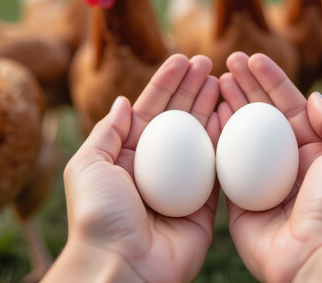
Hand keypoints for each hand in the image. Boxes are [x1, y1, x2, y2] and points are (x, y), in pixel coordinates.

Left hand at [50, 54, 219, 281]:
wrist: (122, 266)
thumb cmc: (99, 215)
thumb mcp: (87, 165)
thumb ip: (106, 131)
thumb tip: (123, 101)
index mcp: (127, 156)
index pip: (151, 110)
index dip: (166, 83)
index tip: (182, 59)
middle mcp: (157, 168)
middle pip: (179, 119)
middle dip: (193, 88)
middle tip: (209, 62)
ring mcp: (183, 186)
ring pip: (202, 139)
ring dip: (212, 108)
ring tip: (223, 79)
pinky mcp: (205, 206)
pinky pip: (220, 170)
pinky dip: (226, 142)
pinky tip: (234, 115)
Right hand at [218, 52, 321, 281]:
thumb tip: (313, 96)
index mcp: (314, 150)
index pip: (288, 105)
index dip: (271, 80)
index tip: (252, 58)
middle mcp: (286, 163)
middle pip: (261, 117)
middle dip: (245, 87)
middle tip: (227, 63)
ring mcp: (260, 182)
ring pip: (239, 138)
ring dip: (227, 107)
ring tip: (215, 81)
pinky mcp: (238, 203)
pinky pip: (222, 168)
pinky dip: (214, 141)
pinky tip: (207, 116)